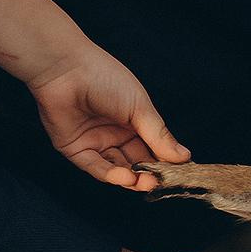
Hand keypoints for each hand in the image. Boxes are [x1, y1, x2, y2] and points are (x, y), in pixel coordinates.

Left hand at [28, 43, 189, 188]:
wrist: (66, 69)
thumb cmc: (105, 78)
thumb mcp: (139, 108)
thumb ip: (159, 136)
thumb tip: (184, 157)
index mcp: (132, 120)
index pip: (152, 147)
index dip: (164, 161)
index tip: (179, 173)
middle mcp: (114, 133)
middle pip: (135, 161)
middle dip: (148, 174)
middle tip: (160, 182)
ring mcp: (95, 142)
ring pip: (117, 168)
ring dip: (132, 179)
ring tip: (146, 182)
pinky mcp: (76, 149)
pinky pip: (96, 167)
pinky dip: (112, 175)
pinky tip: (127, 177)